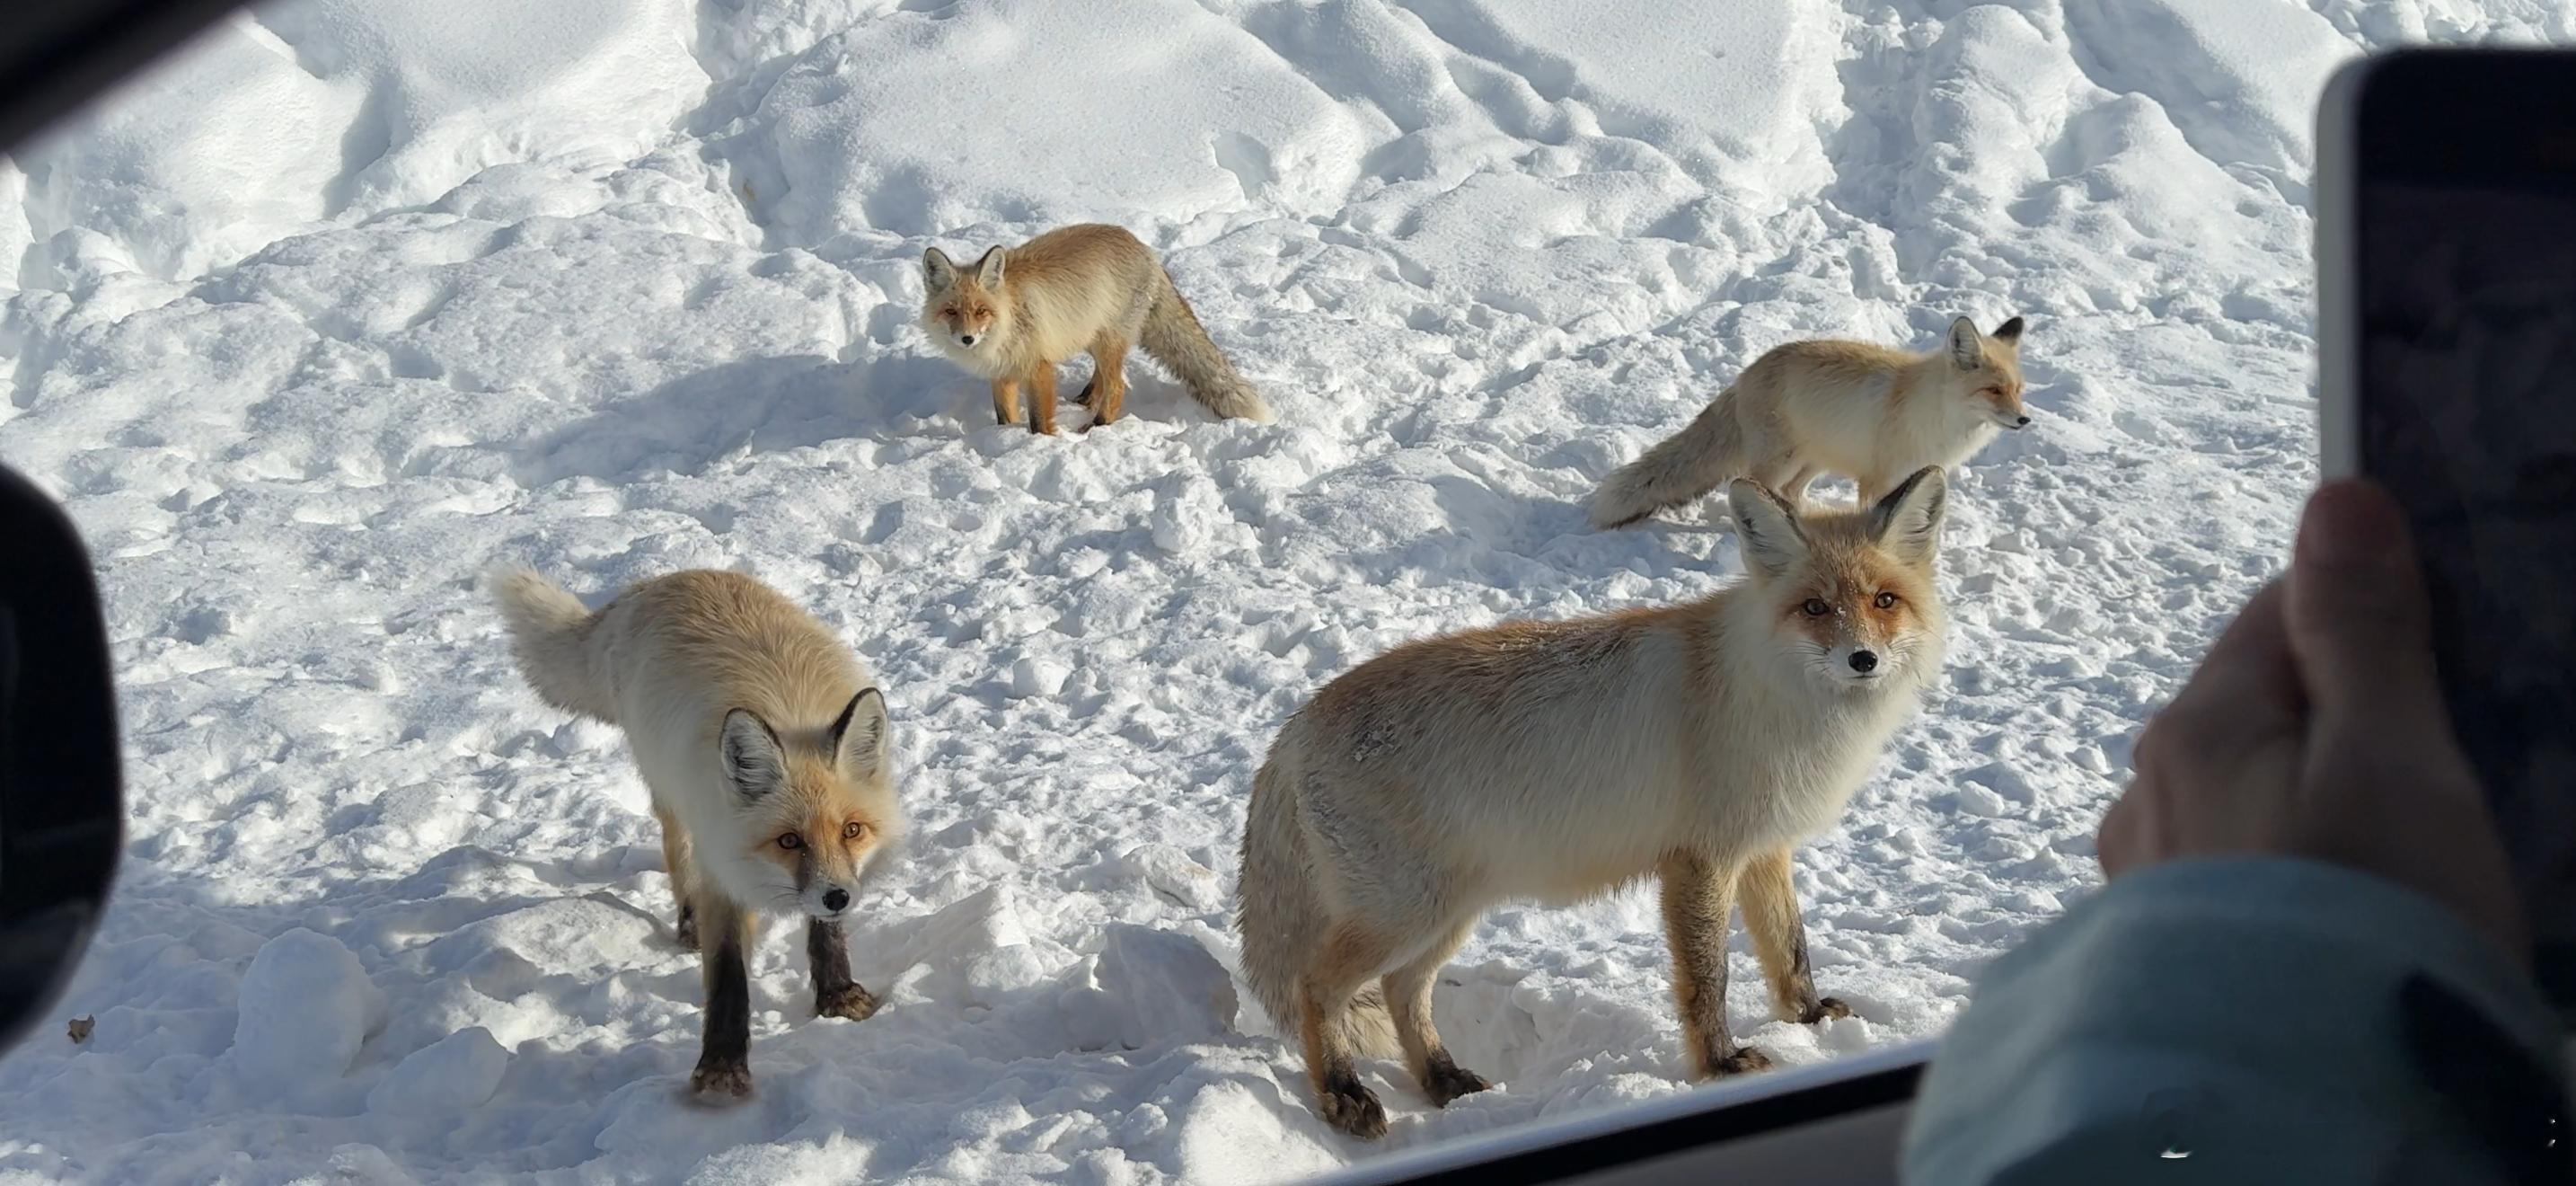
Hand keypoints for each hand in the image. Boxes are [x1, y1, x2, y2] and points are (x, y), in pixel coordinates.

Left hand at [2101, 480, 2525, 963]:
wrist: (2296, 1101)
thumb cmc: (2365, 914)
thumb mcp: (2392, 756)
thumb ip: (2362, 632)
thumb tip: (2335, 498)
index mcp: (2196, 724)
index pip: (2278, 614)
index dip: (2372, 619)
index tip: (2448, 660)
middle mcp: (2146, 791)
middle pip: (2258, 707)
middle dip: (2343, 717)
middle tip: (2441, 771)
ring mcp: (2147, 877)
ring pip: (2246, 795)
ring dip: (2314, 804)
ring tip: (2399, 858)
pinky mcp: (2167, 954)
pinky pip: (2238, 875)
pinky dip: (2293, 874)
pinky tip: (2342, 913)